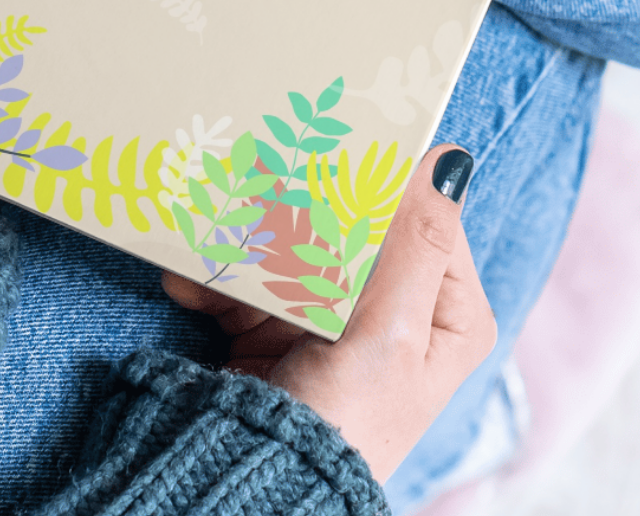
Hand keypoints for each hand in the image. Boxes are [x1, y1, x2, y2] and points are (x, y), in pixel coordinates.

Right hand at [163, 145, 495, 481]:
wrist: (260, 486)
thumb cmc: (348, 421)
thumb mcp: (392, 331)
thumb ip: (415, 244)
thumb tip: (449, 159)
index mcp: (448, 314)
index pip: (423, 219)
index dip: (380, 189)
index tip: (334, 157)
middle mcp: (399, 313)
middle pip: (354, 230)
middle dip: (301, 216)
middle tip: (263, 194)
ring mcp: (337, 321)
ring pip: (295, 249)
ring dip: (248, 249)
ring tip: (214, 243)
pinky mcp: (285, 331)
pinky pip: (253, 284)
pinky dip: (219, 281)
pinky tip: (190, 282)